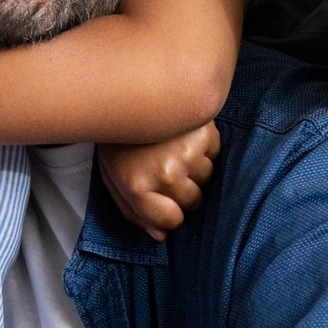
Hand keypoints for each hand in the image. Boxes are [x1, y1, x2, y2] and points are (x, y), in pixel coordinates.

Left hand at [99, 123, 219, 241]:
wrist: (120, 91)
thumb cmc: (117, 141)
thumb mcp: (112, 178)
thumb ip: (134, 212)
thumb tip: (161, 237)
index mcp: (138, 187)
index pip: (173, 220)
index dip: (170, 212)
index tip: (164, 200)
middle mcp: (165, 173)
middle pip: (194, 201)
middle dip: (184, 192)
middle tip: (169, 170)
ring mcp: (187, 152)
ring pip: (208, 178)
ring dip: (196, 169)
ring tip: (175, 150)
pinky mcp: (203, 132)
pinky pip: (215, 153)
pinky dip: (205, 148)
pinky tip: (184, 136)